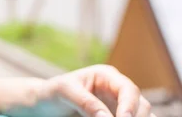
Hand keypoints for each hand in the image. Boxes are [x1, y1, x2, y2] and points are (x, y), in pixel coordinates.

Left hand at [37, 64, 153, 116]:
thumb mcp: (65, 92)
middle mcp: (117, 89)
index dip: (130, 106)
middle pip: (141, 105)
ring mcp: (119, 105)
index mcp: (106, 75)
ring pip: (142, 115)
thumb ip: (86, 103)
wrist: (45, 103)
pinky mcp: (117, 116)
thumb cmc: (53, 92)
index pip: (128, 89)